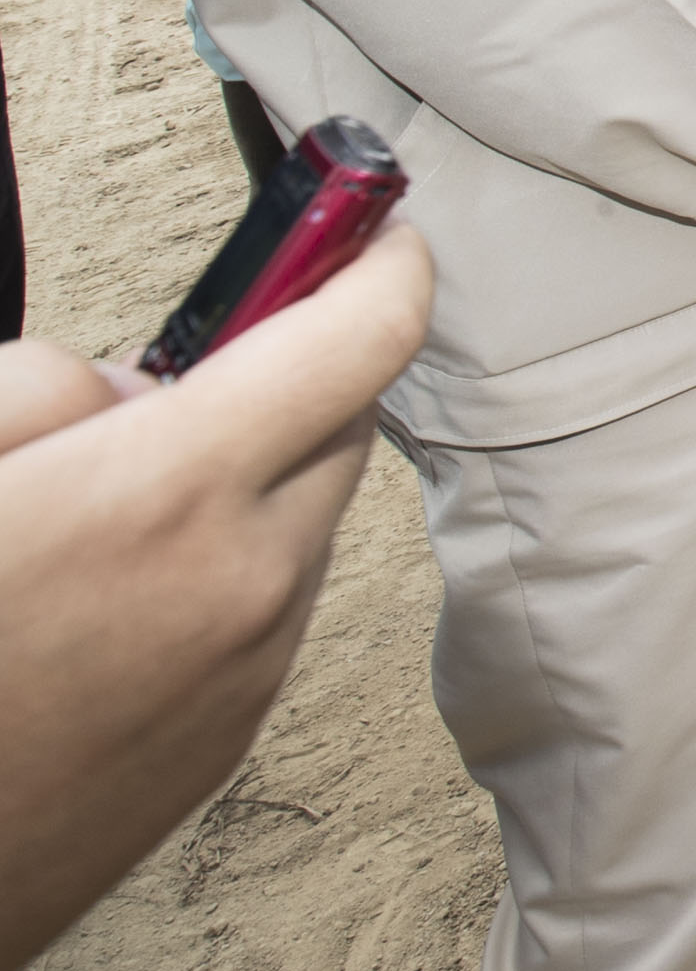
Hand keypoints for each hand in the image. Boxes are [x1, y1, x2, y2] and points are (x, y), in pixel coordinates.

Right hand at [0, 221, 428, 970]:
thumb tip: (121, 386)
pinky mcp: (224, 742)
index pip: (359, 338)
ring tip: (88, 516)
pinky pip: (261, 609)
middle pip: (338, 426)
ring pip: (297, 522)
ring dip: (238, 485)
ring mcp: (244, 673)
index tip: (375, 227)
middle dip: (281, 380)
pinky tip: (92, 603)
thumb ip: (43, 394)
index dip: (377, 261)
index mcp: (167, 497)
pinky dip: (215, 571)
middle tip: (163, 384)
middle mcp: (241, 583)